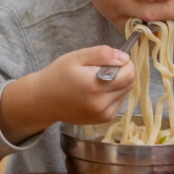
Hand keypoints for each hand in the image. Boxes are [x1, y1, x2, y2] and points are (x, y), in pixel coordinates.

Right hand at [0, 45, 134, 143]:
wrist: (44, 100)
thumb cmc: (58, 75)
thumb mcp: (77, 57)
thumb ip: (102, 54)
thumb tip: (124, 58)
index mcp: (95, 86)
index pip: (129, 73)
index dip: (124, 63)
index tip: (111, 60)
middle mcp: (101, 103)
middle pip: (130, 83)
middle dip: (122, 73)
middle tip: (102, 69)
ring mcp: (104, 114)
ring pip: (126, 92)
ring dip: (118, 84)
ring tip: (98, 81)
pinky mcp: (104, 119)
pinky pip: (119, 102)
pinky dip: (114, 94)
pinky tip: (98, 92)